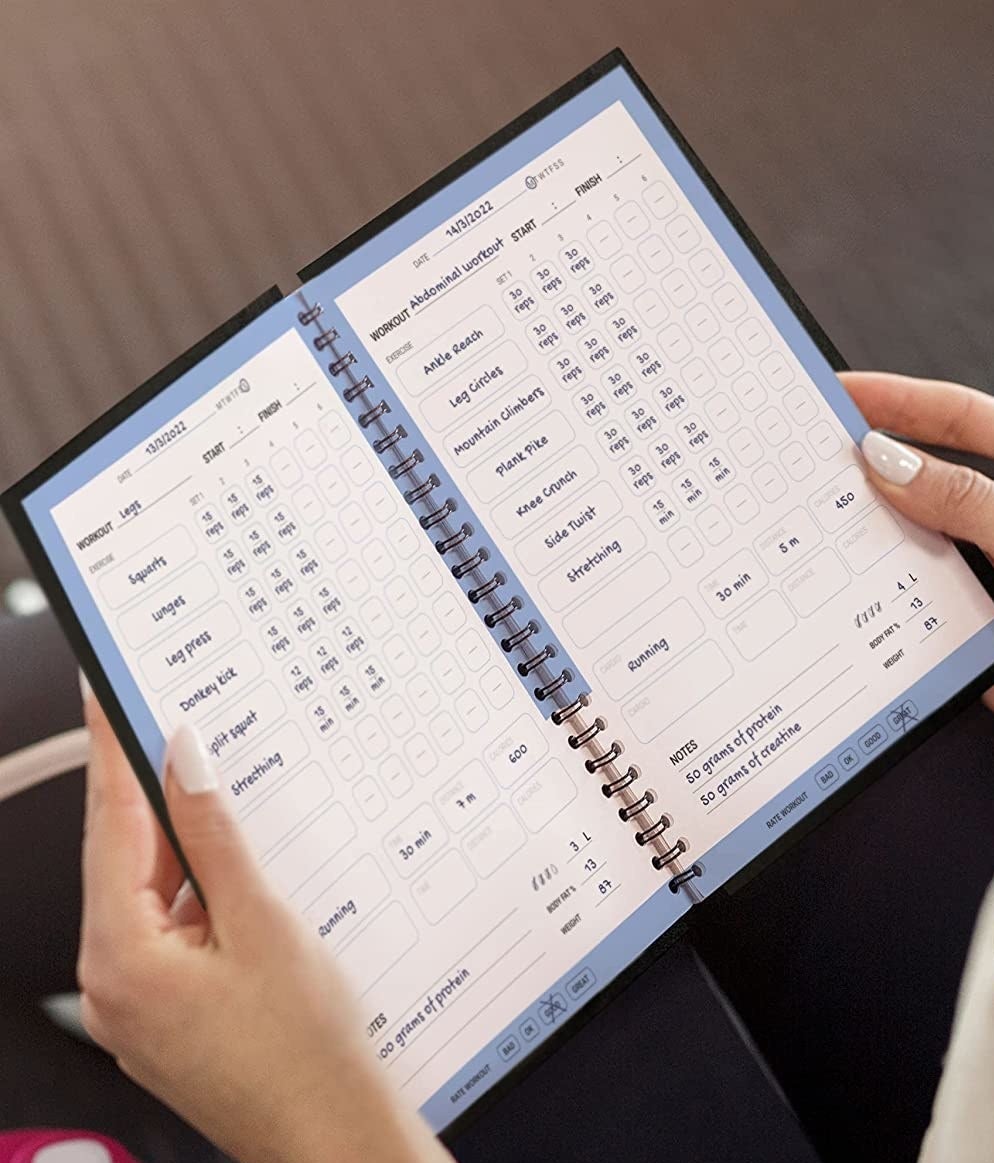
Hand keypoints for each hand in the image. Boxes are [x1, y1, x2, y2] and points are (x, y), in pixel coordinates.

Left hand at [78, 688, 449, 1162]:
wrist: (331, 1134)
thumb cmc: (303, 1050)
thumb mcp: (261, 922)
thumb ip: (214, 835)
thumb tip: (182, 761)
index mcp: (121, 959)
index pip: (110, 827)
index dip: (112, 751)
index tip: (105, 697)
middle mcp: (111, 983)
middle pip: (121, 859)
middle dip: (144, 791)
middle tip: (160, 722)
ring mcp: (135, 1002)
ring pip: (145, 894)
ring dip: (176, 842)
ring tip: (206, 787)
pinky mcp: (164, 1010)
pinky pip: (165, 928)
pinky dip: (190, 888)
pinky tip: (224, 863)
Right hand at [843, 370, 993, 709]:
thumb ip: (967, 498)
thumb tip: (891, 461)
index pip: (956, 417)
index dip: (897, 398)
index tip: (836, 394)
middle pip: (927, 483)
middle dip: (867, 475)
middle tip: (806, 474)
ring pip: (918, 556)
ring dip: (874, 557)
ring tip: (820, 553)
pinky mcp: (984, 642)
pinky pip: (924, 622)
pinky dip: (894, 627)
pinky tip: (863, 629)